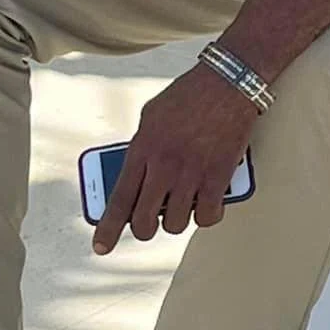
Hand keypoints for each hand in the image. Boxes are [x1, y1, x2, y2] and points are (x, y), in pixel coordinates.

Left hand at [93, 67, 259, 254]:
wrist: (227, 82)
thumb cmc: (189, 96)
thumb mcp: (151, 117)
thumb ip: (141, 148)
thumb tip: (137, 178)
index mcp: (141, 148)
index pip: (119, 199)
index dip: (108, 228)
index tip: (101, 247)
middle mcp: (164, 164)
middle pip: (144, 220)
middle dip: (144, 230)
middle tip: (149, 225)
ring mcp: (192, 172)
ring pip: (176, 223)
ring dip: (177, 220)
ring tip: (182, 205)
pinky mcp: (219, 175)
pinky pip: (209, 215)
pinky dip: (208, 215)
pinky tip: (208, 204)